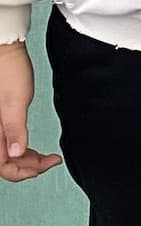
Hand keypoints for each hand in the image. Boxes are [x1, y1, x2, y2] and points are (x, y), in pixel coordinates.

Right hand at [0, 41, 61, 185]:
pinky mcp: (0, 121)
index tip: (44, 166)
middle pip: (5, 164)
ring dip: (25, 160)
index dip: (23, 173)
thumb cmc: (9, 71)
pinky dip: (20, 150)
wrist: (6, 52)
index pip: (3, 167)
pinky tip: (32, 148)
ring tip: (45, 157)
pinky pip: (7, 144)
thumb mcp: (15, 102)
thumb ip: (15, 130)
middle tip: (50, 161)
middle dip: (28, 167)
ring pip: (7, 155)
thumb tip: (17, 153)